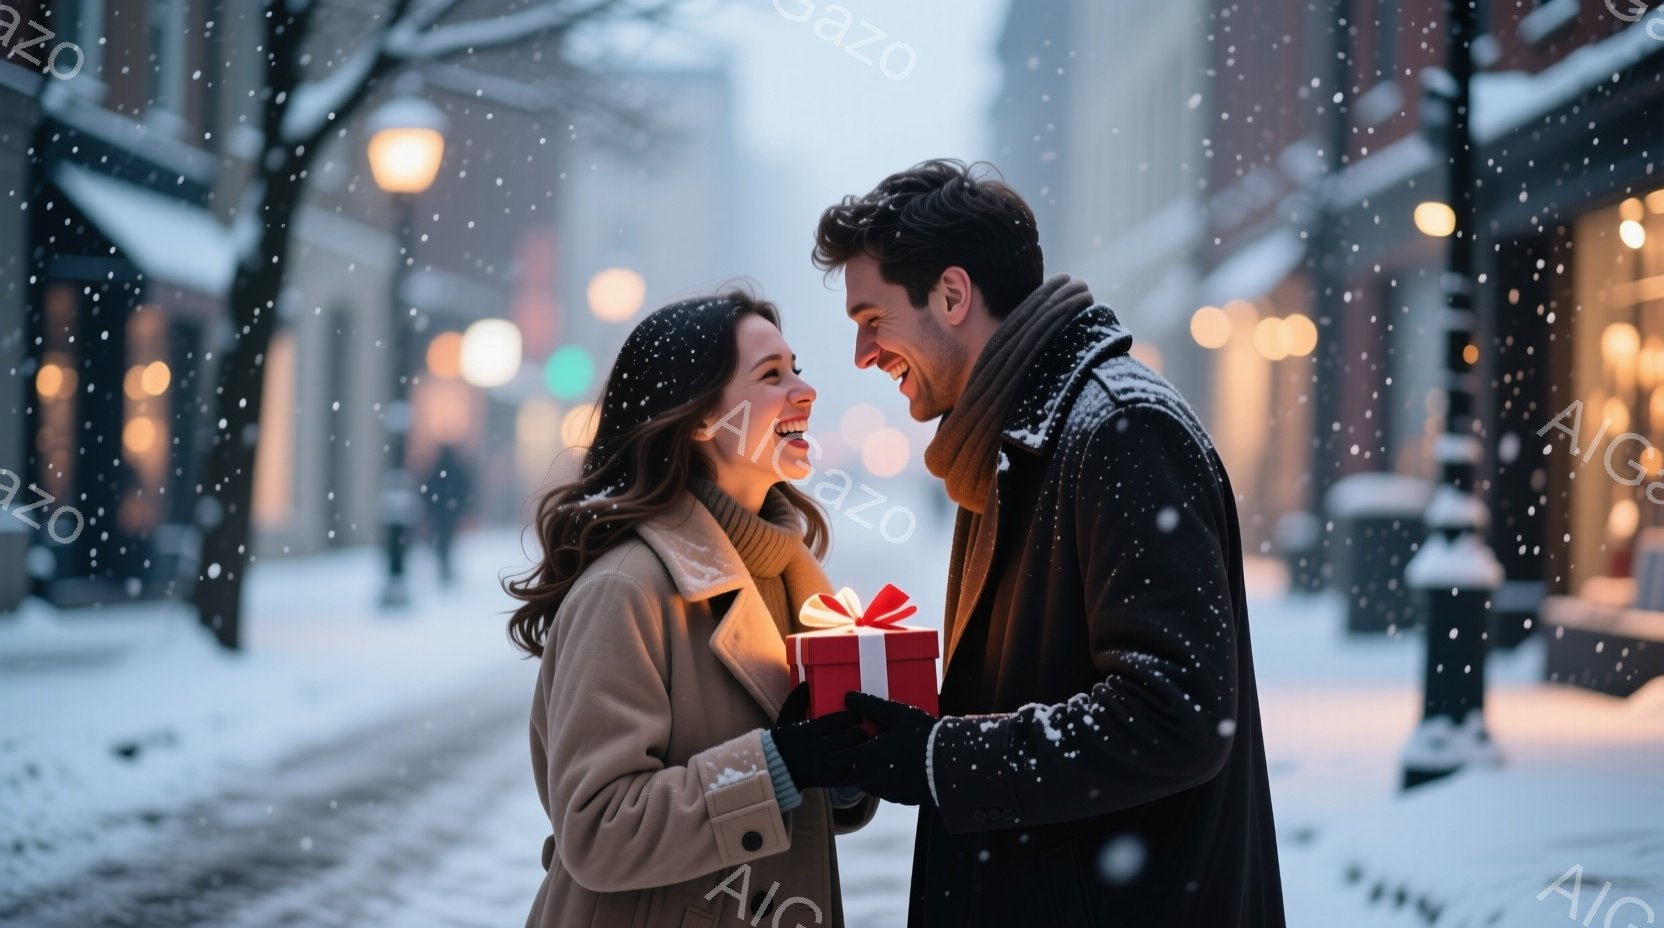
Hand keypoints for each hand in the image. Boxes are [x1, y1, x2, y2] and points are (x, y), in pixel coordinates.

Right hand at [770, 683, 869, 789]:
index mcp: (809, 730)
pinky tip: (862, 761)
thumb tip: (805, 684)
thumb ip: (796, 701)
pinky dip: (858, 766)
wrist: (775, 770)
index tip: (857, 713)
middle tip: (865, 728)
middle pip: (850, 736)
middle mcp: (819, 747)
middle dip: (861, 730)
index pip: (839, 720)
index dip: (852, 716)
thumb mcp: (786, 719)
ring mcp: (825, 764)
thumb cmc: (782, 742)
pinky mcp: (829, 780)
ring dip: (862, 747)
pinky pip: (850, 772)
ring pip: (853, 753)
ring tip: (868, 743)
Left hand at [828, 691, 935, 805]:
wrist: (950, 767)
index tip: (833, 751)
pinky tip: (898, 770)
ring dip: (869, 774)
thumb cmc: (922, 736)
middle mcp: (871, 778)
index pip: (837, 759)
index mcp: (866, 757)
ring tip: (880, 760)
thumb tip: (848, 697)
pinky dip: (887, 781)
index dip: (834, 754)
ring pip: (869, 784)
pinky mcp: (901, 799)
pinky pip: (887, 790)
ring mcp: (887, 791)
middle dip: (851, 766)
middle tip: (858, 754)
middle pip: (851, 775)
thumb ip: (870, 706)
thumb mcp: (897, 715)